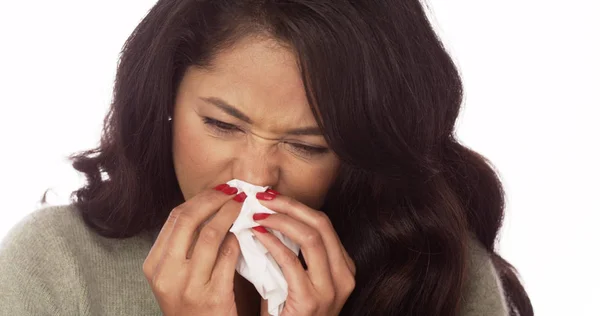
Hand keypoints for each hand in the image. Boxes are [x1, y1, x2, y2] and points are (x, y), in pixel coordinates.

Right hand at [143, 184, 245, 315]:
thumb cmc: (192, 305)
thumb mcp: (176, 277)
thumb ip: (184, 247)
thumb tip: (209, 207)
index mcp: (154, 266)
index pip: (174, 219)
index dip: (199, 199)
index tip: (218, 190)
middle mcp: (166, 275)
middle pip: (188, 220)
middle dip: (214, 199)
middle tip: (233, 191)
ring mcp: (188, 286)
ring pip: (210, 235)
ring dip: (230, 215)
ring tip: (242, 206)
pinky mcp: (212, 296)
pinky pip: (228, 256)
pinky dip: (238, 240)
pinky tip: (244, 233)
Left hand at [252, 191, 355, 315]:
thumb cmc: (287, 314)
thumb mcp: (297, 280)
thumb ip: (292, 253)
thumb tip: (267, 217)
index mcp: (343, 268)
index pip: (323, 225)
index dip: (296, 206)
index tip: (271, 198)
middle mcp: (344, 277)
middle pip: (320, 224)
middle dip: (289, 206)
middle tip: (261, 198)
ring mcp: (331, 290)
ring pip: (311, 237)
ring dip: (280, 221)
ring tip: (257, 215)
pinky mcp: (311, 301)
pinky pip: (291, 262)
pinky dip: (271, 244)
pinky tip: (255, 236)